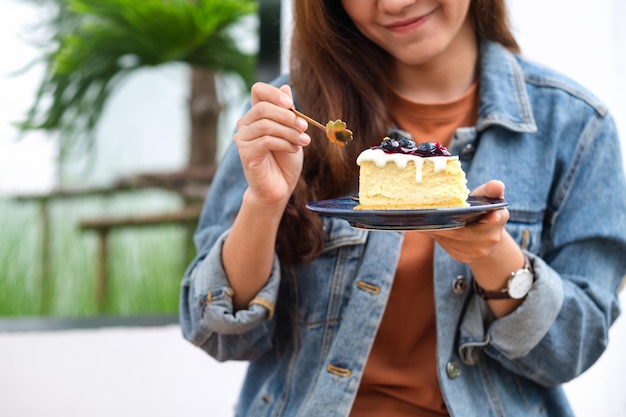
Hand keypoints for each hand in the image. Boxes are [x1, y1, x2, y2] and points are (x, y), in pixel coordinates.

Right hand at [234, 82, 310, 207]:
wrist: (280, 187)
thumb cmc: (285, 160)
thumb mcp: (292, 132)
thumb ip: (288, 112)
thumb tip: (286, 87)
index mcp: (256, 115)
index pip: (258, 90)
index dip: (274, 93)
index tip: (291, 104)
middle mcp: (245, 124)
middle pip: (263, 108)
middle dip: (288, 116)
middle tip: (305, 127)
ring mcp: (242, 139)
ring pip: (266, 125)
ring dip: (289, 132)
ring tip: (303, 142)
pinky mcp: (245, 154)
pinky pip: (266, 141)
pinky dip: (284, 143)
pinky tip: (293, 150)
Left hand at [423, 180, 508, 263]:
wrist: (484, 236)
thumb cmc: (482, 210)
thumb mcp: (487, 198)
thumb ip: (490, 190)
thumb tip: (497, 185)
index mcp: (498, 218)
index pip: (496, 219)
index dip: (493, 218)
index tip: (490, 216)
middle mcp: (490, 238)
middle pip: (462, 233)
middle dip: (443, 225)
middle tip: (425, 215)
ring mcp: (477, 251)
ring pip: (450, 240)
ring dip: (435, 231)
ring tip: (422, 220)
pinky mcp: (464, 257)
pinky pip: (446, 246)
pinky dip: (436, 236)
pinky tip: (428, 228)